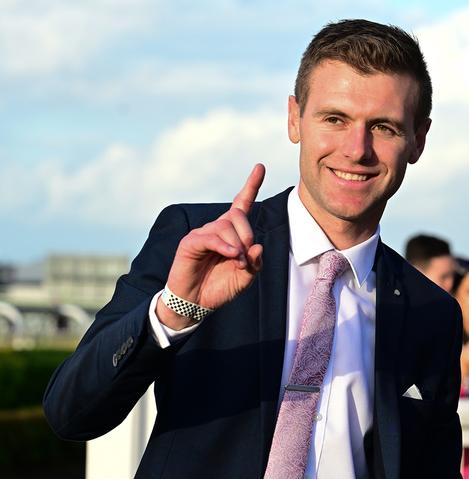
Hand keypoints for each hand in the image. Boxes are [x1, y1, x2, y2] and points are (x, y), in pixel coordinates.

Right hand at [156, 164, 265, 329]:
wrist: (196, 303)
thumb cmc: (219, 288)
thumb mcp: (245, 278)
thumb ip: (254, 263)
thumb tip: (258, 247)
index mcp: (232, 233)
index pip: (241, 204)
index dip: (251, 185)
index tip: (260, 167)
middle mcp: (217, 228)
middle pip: (237, 216)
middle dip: (247, 234)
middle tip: (247, 256)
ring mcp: (203, 234)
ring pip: (225, 226)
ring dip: (237, 245)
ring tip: (237, 263)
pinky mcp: (191, 242)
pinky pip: (211, 237)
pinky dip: (224, 246)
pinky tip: (231, 255)